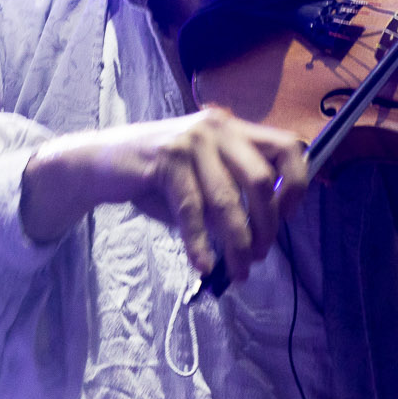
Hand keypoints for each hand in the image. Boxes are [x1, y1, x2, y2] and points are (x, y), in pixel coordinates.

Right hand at [19, 107, 309, 282]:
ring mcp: (191, 141)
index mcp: (235, 129)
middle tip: (259, 255)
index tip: (286, 218)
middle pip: (262, 180)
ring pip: (228, 200)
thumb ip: (233, 194)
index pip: (289, 147)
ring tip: (239, 271)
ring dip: (237, 242)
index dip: (297, 185)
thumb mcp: (203, 178)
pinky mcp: (166, 159)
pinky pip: (192, 210)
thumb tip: (263, 236)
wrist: (100, 163)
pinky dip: (200, 243)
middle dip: (266, 225)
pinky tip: (204, 265)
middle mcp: (218, 127)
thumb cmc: (158, 177)